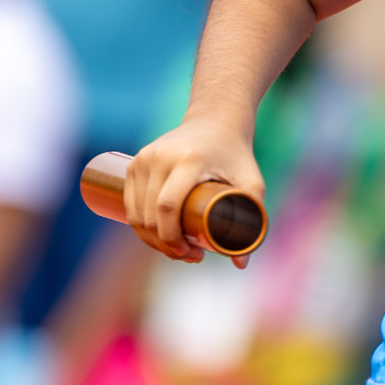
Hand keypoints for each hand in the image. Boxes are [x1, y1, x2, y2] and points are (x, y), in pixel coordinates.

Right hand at [125, 115, 263, 268]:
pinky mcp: (134, 162)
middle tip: (189, 256)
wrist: (215, 120)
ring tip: (176, 250)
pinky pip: (130, 202)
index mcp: (188, 159)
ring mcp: (143, 158)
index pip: (168, 206)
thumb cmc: (236, 153)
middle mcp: (160, 157)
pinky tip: (155, 237)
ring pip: (136, 212)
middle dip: (164, 244)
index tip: (190, 253)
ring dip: (150, 238)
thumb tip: (240, 265)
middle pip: (149, 214)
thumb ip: (254, 216)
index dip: (172, 237)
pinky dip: (139, 225)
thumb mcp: (251, 180)